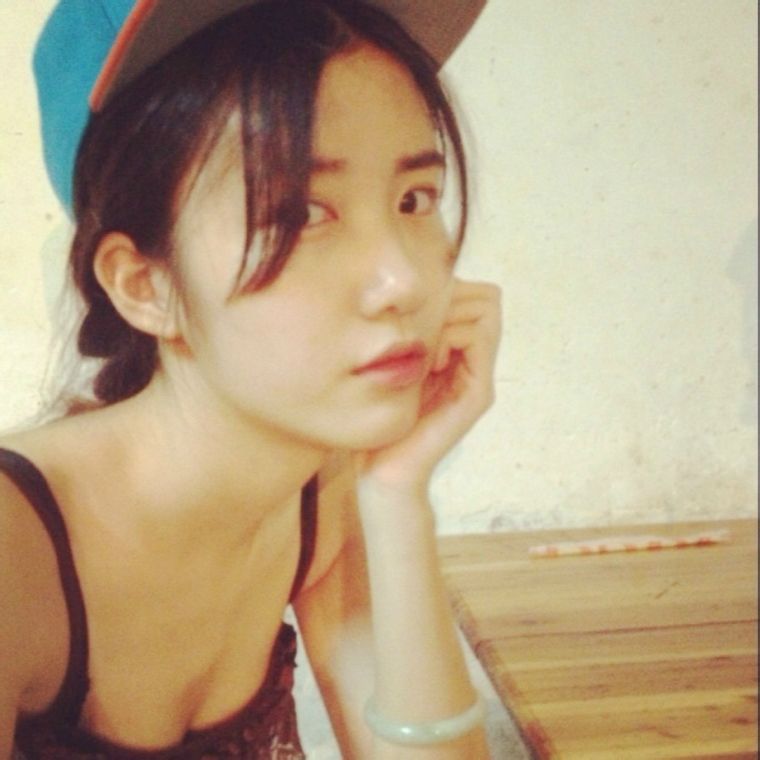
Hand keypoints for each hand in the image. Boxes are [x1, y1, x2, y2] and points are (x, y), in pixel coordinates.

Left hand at [356, 278, 501, 498]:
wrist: (384, 470)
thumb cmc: (381, 414)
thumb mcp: (394, 362)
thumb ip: (410, 333)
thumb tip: (412, 293)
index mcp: (458, 354)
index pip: (479, 296)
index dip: (452, 292)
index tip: (418, 317)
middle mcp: (476, 363)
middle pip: (488, 300)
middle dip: (452, 301)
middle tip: (422, 330)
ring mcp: (480, 379)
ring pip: (487, 314)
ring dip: (450, 319)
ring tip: (425, 349)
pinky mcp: (477, 395)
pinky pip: (478, 340)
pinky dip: (450, 338)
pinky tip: (428, 362)